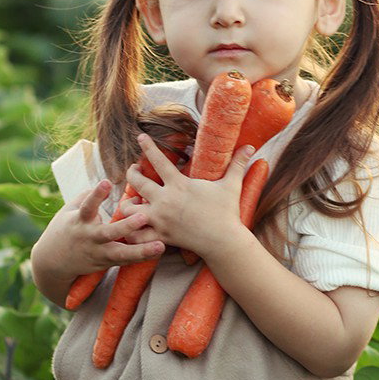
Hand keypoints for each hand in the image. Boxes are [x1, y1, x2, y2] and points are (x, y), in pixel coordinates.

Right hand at [28, 178, 164, 305]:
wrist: (52, 262)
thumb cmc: (64, 230)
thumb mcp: (68, 212)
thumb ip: (85, 198)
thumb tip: (104, 183)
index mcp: (79, 221)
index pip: (87, 206)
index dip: (96, 195)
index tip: (106, 182)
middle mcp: (90, 238)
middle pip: (109, 233)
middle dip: (126, 226)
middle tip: (144, 216)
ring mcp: (98, 253)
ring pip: (121, 254)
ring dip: (141, 250)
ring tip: (160, 245)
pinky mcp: (105, 264)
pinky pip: (126, 261)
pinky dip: (141, 256)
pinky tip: (158, 251)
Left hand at [124, 134, 255, 261]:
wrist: (223, 242)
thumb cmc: (227, 213)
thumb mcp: (231, 185)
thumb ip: (237, 164)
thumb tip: (251, 147)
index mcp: (179, 185)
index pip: (158, 160)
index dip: (148, 146)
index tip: (140, 137)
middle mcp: (165, 201)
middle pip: (136, 182)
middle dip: (131, 173)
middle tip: (134, 170)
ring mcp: (160, 219)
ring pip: (129, 209)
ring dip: (127, 203)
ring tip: (132, 200)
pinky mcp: (160, 236)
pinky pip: (137, 234)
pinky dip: (131, 231)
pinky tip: (132, 226)